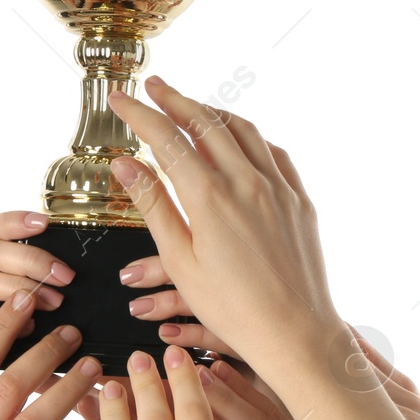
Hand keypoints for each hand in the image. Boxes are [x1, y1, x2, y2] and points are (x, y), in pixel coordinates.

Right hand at [107, 78, 342, 373]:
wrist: (295, 332)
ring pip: (242, 130)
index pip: (166, 139)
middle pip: (204, 122)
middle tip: (152, 87)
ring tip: (191, 106)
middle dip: (174, 99)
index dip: (139, 114)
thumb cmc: (232, 308)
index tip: (119, 99)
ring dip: (212, 112)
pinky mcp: (300, 200)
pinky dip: (249, 136)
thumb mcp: (180, 261)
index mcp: (210, 197)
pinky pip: (273, 152)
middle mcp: (247, 181)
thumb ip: (152, 205)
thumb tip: (125, 163)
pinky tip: (239, 140)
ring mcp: (278, 187)